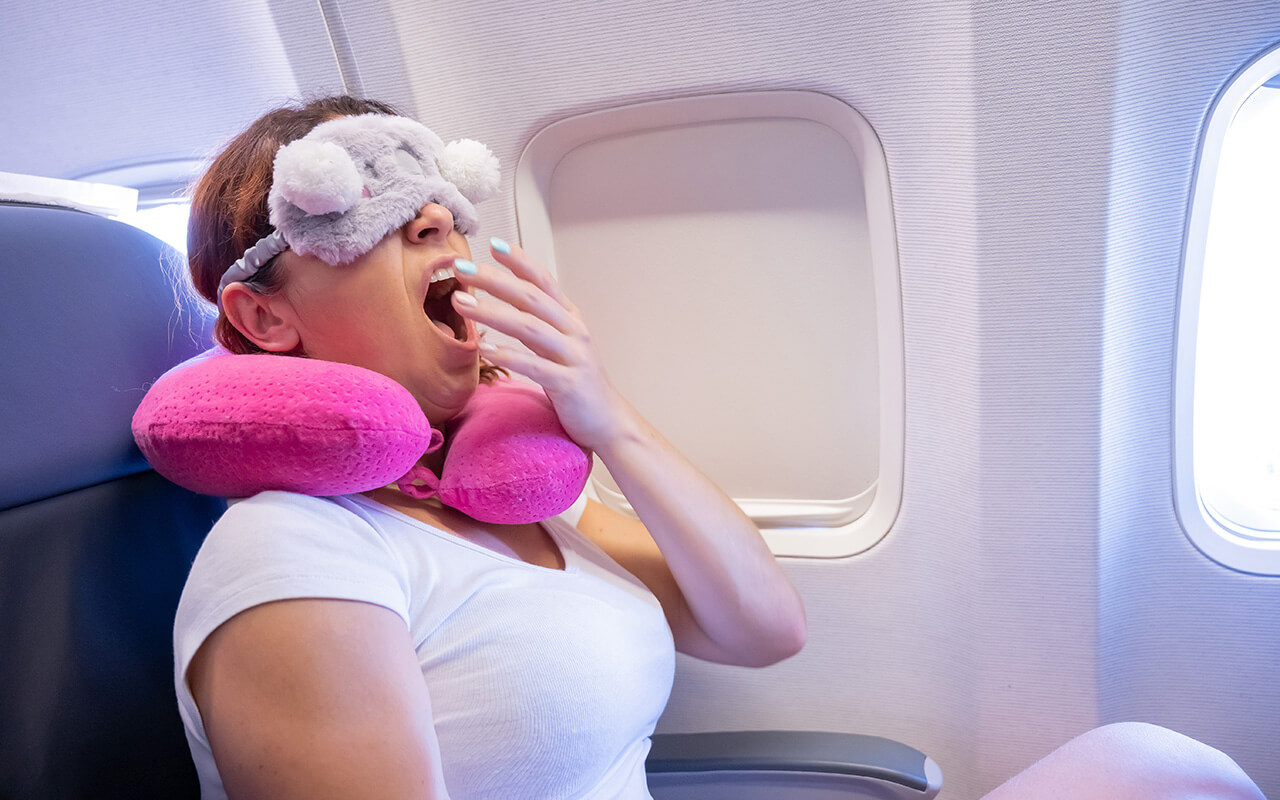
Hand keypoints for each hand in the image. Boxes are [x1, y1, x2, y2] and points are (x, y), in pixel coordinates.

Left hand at [450, 239, 634, 451]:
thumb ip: (538, 323)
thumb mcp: (560, 346)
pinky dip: (509, 355)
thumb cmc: (577, 383)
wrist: (610, 423)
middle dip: (494, 279)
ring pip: (530, 326)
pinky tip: (485, 348)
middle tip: (461, 267)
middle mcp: (575, 331)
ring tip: (461, 301)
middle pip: (531, 297)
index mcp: (571, 319)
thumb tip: (503, 303)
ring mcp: (574, 356)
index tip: (492, 244)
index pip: (544, 281)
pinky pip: (535, 366)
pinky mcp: (569, 384)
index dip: (520, 261)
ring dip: (492, 312)